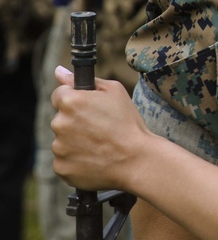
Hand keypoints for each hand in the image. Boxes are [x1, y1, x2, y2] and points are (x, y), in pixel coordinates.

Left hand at [51, 65, 150, 190]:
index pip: (59, 94)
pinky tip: (95, 158)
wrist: (136, 159)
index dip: (76, 99)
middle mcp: (59, 124)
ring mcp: (59, 148)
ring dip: (76, 141)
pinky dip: (76, 159)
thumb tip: (59, 71)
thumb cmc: (128, 123)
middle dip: (76, 121)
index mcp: (70, 102)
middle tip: (100, 127)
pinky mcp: (61, 167)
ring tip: (100, 144)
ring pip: (63, 140)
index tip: (88, 108)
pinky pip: (65, 160)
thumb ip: (85, 80)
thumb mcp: (115, 91)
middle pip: (61, 118)